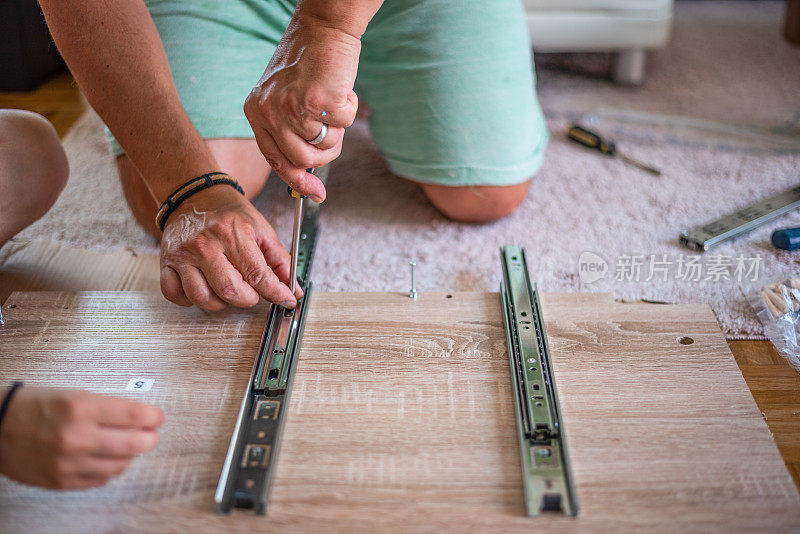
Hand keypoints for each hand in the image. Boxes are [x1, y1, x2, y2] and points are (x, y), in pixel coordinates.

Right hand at [0, 387, 164, 489]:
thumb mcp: (74, 394)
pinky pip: (101, 479)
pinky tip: (109, 459)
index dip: (153, 417)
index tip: (158, 417)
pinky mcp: (61, 480)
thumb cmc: (34, 406)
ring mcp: (69, 462)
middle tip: (152, 435)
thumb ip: (107, 408)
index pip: (134, 415)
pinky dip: (110, 469)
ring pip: (120, 464)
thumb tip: (140, 419)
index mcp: (81, 407)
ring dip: (131, 455)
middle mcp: (76, 436)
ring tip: (130, 446)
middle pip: (134, 443)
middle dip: (149, 439)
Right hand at [160, 185, 302, 310]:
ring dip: (220, 302)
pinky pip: (175, 295)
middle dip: (247, 299)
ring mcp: (183, 254)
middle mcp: (205, 245)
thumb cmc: (229, 214)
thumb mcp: (261, 230)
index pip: (258, 274)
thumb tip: (293, 289)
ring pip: (202, 298)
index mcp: (232, 233)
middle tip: (251, 291)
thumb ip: (280, 261)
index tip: (285, 300)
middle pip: (230, 291)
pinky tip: (204, 288)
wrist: (196, 195)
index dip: (276, 293)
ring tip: (227, 289)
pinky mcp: (166, 262)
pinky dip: (190, 300)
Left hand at [244, 13, 360, 201]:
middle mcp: (268, 111)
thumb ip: (291, 135)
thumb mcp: (288, 99)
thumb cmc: (311, 64)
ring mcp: (291, 108)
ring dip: (337, 131)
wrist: (324, 28)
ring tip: (334, 103)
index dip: (296, 180)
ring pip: (323, 147)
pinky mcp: (316, 102)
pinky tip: (341, 90)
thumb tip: (309, 185)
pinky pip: (343, 126)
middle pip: (301, 159)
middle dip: (324, 152)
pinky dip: (349, 109)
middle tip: (333, 130)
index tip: (315, 194)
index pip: (275, 159)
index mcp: (256, 111)